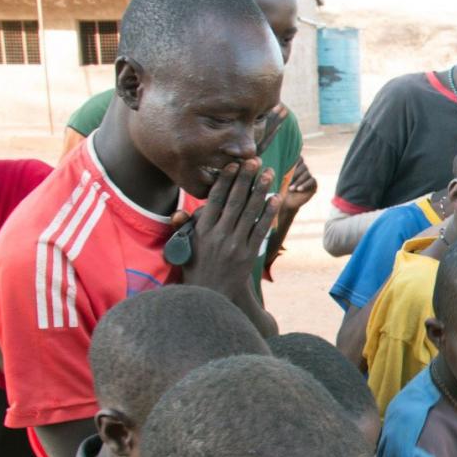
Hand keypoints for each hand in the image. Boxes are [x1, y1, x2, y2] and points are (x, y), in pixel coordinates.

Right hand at [181, 159, 278, 300]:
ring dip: (261, 191)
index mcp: (202, 230)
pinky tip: (276, 198)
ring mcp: (235, 245)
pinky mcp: (248, 254)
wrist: (208, 296)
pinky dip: (269, 213)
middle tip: (255, 161)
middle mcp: (219, 235)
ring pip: (250, 212)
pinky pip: (260, 230)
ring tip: (269, 173)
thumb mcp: (184, 247)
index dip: (225, 181)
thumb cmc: (194, 268)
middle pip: (235, 201)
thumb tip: (179, 213)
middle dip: (246, 179)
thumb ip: (185, 227)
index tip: (233, 165)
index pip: (215, 199)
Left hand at [284, 157, 317, 210]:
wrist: (286, 202)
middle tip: (287, 180)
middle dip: (295, 173)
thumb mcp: (279, 179)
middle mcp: (303, 169)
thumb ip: (281, 170)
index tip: (287, 169)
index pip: (299, 158)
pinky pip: (312, 181)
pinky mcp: (313, 184)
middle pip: (303, 166)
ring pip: (307, 174)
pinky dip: (305, 185)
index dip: (295, 161)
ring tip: (290, 189)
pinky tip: (299, 189)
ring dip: (298, 181)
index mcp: (295, 165)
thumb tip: (279, 165)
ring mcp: (309, 176)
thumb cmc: (280, 188)